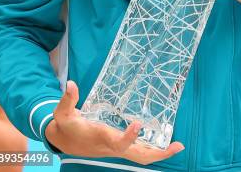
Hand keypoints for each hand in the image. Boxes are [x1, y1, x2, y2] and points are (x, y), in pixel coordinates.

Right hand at [45, 81, 184, 163]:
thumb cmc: (66, 126)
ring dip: (159, 152)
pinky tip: (164, 143)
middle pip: (137, 155)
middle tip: (177, 146)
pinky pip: (138, 151)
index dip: (128, 137)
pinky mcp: (119, 146)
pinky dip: (152, 149)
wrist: (64, 142)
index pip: (117, 143)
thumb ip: (67, 99)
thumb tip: (70, 84)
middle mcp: (112, 146)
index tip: (138, 124)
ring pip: (140, 156)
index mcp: (100, 137)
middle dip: (157, 154)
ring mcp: (117, 148)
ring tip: (178, 146)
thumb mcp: (62, 113)